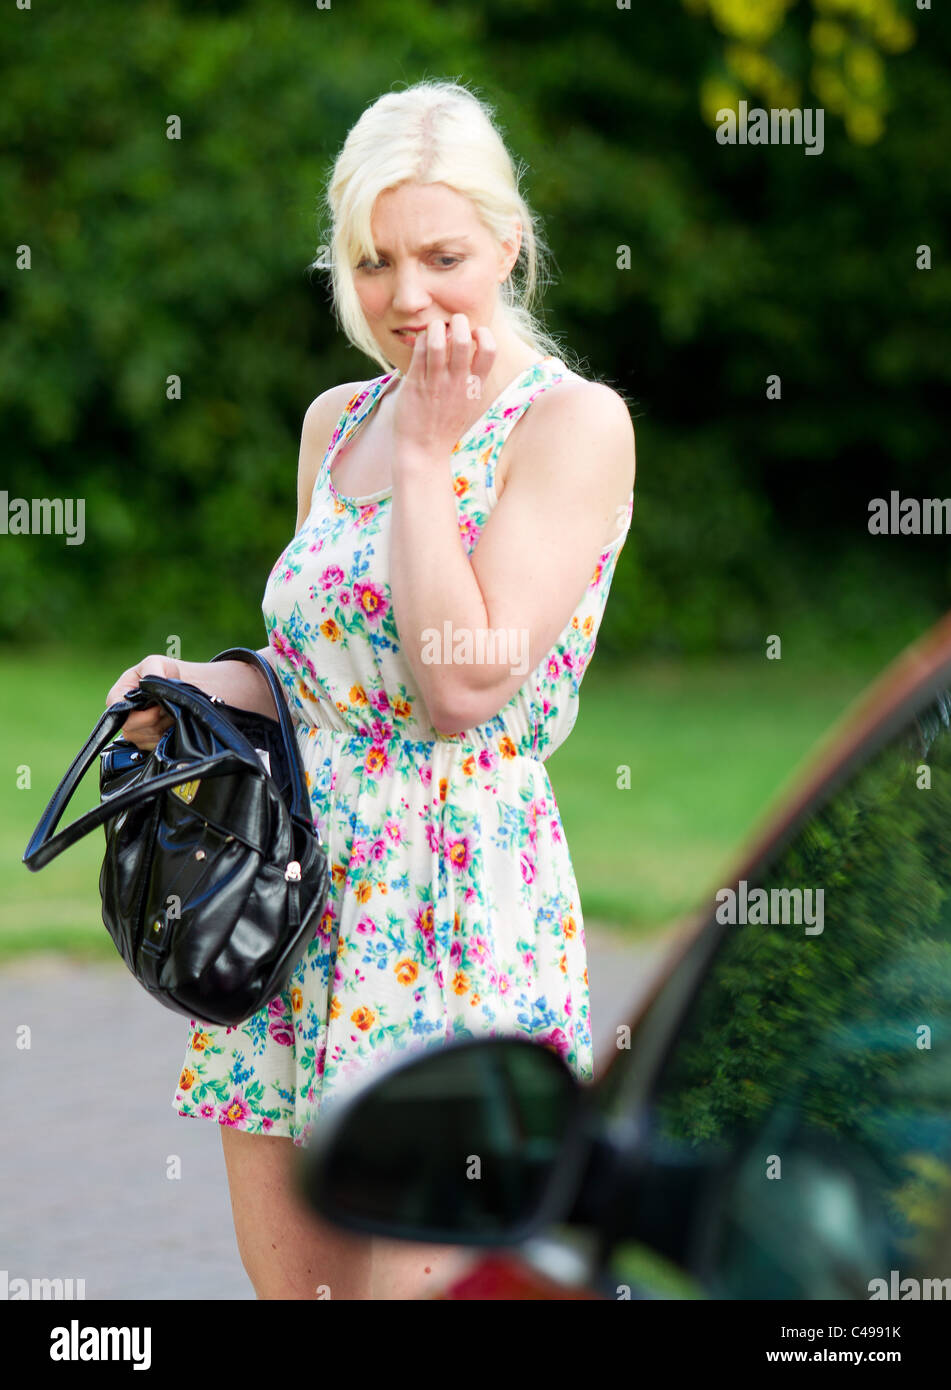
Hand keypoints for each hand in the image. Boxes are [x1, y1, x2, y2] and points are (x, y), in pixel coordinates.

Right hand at [105, 654, 180, 750]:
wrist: (178, 685)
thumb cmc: (162, 671)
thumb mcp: (156, 663)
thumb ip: (152, 672)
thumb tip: (151, 685)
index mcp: (116, 697)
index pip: (119, 715)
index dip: (141, 714)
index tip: (159, 706)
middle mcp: (121, 717)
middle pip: (132, 730)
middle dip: (155, 719)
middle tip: (168, 706)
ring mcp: (132, 731)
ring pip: (144, 739)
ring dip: (163, 726)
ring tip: (170, 711)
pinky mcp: (145, 742)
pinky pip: (153, 746)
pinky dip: (166, 736)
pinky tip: (171, 722)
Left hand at [393, 313, 496, 463]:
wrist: (424, 452)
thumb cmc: (444, 425)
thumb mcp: (467, 403)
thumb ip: (471, 378)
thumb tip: (469, 349)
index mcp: (474, 387)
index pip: (490, 350)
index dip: (484, 333)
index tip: (474, 334)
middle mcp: (457, 383)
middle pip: (463, 339)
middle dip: (459, 321)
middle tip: (452, 323)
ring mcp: (436, 384)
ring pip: (438, 340)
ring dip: (436, 327)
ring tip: (434, 329)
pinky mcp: (415, 385)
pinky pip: (419, 352)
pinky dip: (421, 339)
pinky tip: (422, 343)